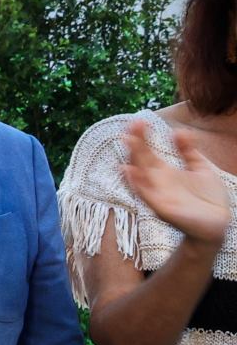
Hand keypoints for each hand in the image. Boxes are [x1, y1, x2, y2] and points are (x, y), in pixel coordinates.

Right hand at [122, 121, 230, 249]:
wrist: (217, 223)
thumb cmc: (208, 198)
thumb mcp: (200, 168)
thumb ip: (188, 151)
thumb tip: (178, 130)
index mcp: (165, 172)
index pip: (148, 151)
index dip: (143, 136)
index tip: (139, 120)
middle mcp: (157, 182)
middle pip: (141, 159)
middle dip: (136, 142)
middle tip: (133, 124)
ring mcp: (157, 194)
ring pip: (140, 174)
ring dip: (132, 158)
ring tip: (127, 140)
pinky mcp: (162, 207)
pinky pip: (146, 195)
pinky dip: (136, 183)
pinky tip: (130, 170)